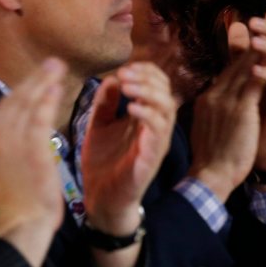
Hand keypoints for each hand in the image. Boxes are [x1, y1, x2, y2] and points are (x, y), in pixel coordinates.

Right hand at [0, 58, 66, 266]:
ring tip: (56, 66)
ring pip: (25, 104)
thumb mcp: (12, 170)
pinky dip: (45, 101)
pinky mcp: (29, 152)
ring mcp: (11, 145)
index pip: (7, 108)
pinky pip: (37, 120)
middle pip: (14, 100)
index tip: (40, 78)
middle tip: (52, 62)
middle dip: (34, 79)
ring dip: (41, 82)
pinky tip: (56, 88)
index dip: (24, 90)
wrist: (23, 226)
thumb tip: (27, 132)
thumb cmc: (23, 202)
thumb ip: (17, 148)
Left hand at [82, 61, 175, 234]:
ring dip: (148, 93)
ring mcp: (156, 142)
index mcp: (145, 118)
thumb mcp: (99, 126)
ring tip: (128, 88)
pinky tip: (131, 109)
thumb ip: (105, 104)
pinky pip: (158, 131)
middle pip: (166, 92)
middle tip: (125, 74)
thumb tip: (112, 79)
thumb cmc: (103, 164)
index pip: (158, 86)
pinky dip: (147, 115)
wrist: (100, 199)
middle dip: (147, 78)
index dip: (146, 72)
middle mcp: (156, 128)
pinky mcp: (152, 157)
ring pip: (166, 109)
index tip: (125, 68)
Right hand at [188, 22, 264, 200]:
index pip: (228, 70)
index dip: (245, 54)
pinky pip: (254, 82)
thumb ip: (218, 109)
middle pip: (237, 63)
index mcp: (208, 98)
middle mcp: (215, 94)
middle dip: (256, 45)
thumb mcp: (212, 127)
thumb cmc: (213, 158)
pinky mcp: (239, 110)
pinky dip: (265, 68)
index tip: (259, 40)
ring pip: (246, 67)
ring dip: (262, 50)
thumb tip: (228, 102)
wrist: (209, 176)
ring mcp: (225, 100)